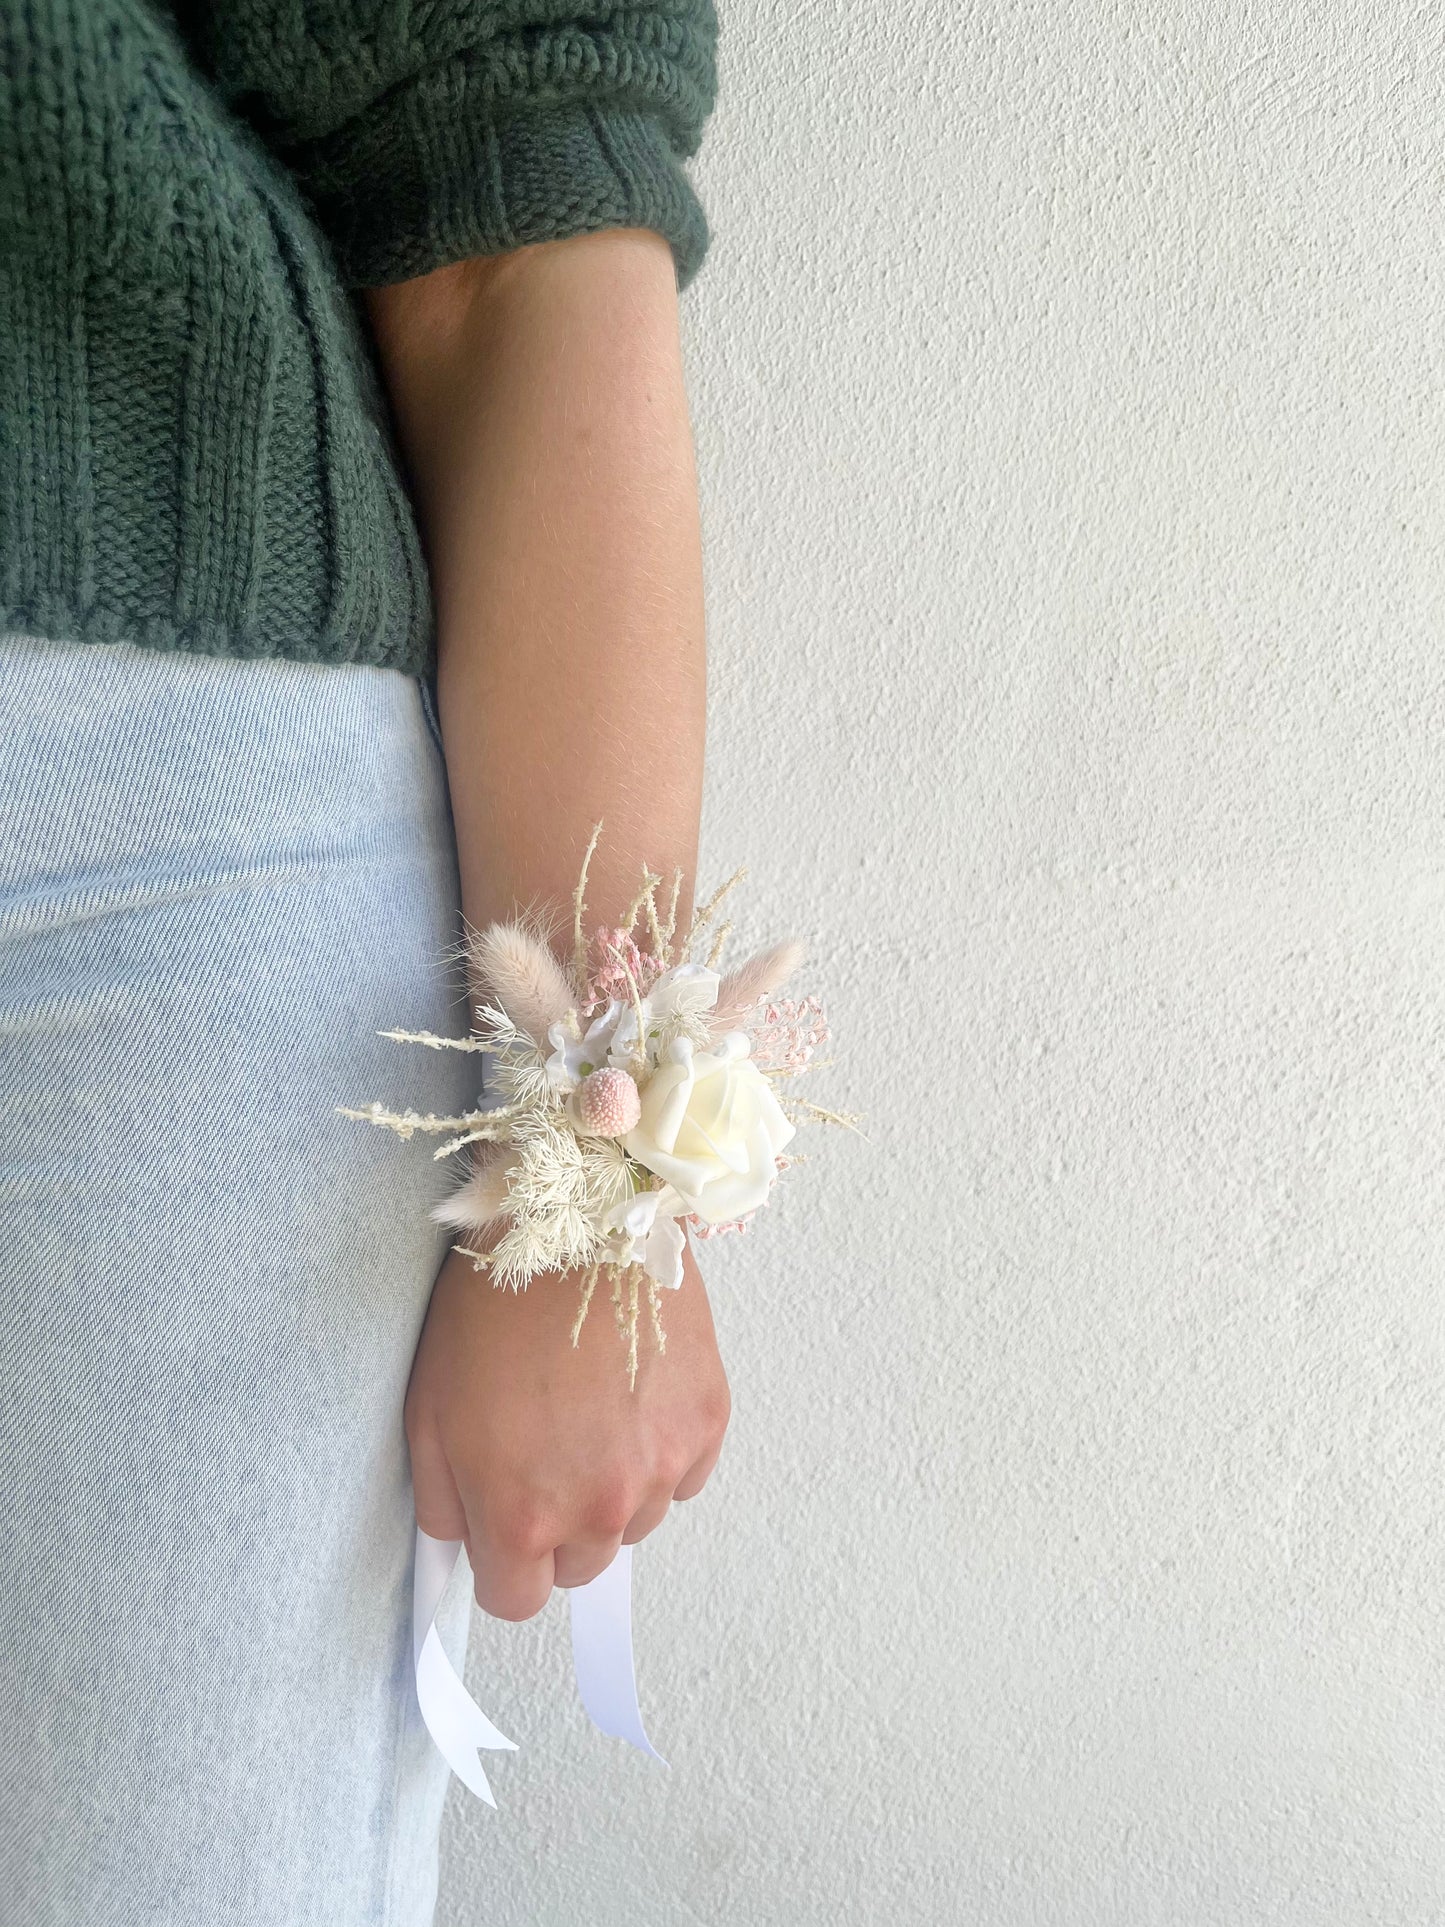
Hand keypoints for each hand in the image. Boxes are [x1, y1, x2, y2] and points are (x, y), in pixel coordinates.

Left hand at [404, 1236, 729, 1620]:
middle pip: (581, 1567)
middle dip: (558, 1526)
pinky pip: (683, 1476)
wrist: (574, 1222)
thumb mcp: (429, 1409)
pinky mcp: (707, 1423)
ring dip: (612, 1488)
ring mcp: (661, 1466)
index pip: (518, 1601)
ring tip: (589, 1409)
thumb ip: (442, 1503)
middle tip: (544, 1449)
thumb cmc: (494, 1308)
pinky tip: (632, 1395)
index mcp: (521, 1514)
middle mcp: (598, 1507)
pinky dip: (660, 1451)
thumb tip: (464, 1547)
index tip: (503, 1523)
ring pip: (635, 1522)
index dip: (505, 1564)